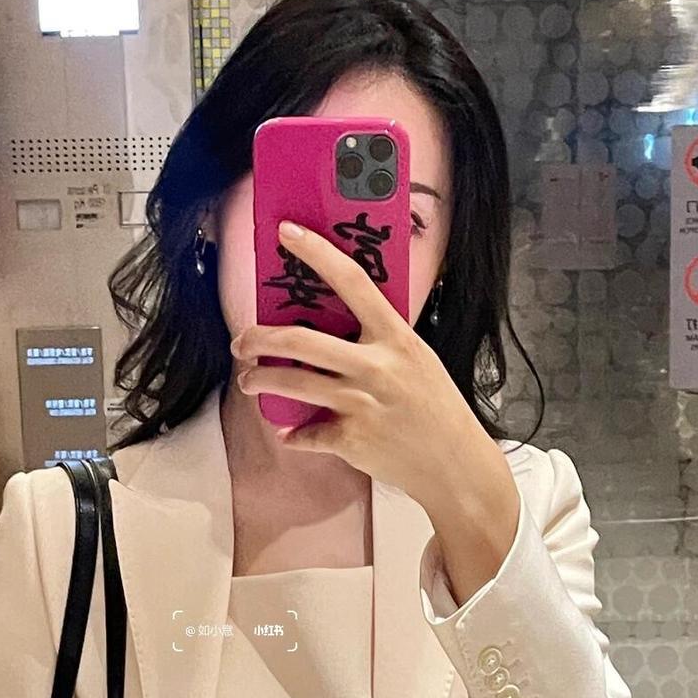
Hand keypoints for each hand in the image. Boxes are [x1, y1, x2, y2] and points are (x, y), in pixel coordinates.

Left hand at [230, 218, 492, 510]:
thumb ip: (380, 342)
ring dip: (259, 381)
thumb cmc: (435, 408)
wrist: (455, 465)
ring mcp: (361, 404)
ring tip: (249, 380)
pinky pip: (305, 434)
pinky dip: (292, 434)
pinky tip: (290, 431)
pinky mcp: (351, 439)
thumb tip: (333, 326)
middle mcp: (377, 367)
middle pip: (301, 340)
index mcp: (396, 338)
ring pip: (292, 384)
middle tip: (242, 342)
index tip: (286, 233)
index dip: (317, 253)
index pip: (353, 282)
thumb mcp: (416, 360)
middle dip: (258, 339)